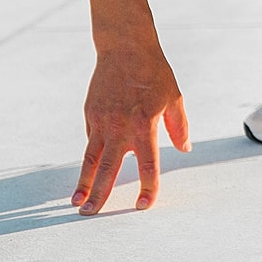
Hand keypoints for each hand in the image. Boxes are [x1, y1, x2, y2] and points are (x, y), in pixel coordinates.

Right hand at [72, 44, 190, 214]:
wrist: (125, 46)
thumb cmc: (154, 72)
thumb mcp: (174, 97)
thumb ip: (179, 126)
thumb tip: (184, 149)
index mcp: (145, 125)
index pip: (147, 165)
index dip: (147, 188)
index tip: (142, 206)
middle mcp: (121, 127)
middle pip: (109, 169)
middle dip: (100, 195)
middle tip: (91, 215)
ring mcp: (102, 120)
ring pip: (90, 159)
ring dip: (83, 182)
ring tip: (77, 203)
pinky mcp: (90, 113)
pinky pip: (91, 139)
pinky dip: (91, 155)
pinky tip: (89, 169)